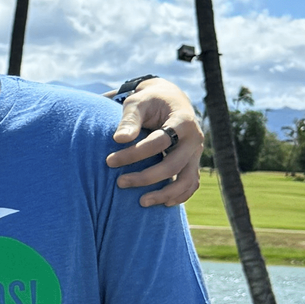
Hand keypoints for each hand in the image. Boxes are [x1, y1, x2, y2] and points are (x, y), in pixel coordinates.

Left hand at [107, 81, 202, 206]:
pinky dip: (179, 195)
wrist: (170, 100)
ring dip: (165, 193)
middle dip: (145, 177)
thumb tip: (119, 139)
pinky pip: (191, 183)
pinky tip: (162, 203)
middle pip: (173, 165)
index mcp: (182, 121)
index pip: (159, 142)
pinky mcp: (192, 162)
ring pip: (186, 180)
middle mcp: (194, 139)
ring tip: (141, 202)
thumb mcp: (137, 103)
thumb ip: (129, 120)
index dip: (134, 154)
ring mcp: (196, 153)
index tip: (109, 161)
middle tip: (119, 182)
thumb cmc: (149, 102)